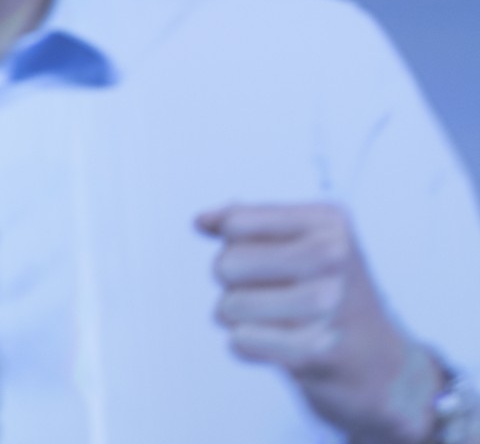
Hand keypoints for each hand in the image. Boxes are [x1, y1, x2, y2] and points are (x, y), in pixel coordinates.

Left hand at [197, 202, 440, 442]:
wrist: (383, 365)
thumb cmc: (332, 297)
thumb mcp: (304, 243)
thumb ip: (248, 223)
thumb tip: (202, 221)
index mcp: (328, 221)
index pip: (235, 223)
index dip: (233, 245)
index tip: (265, 260)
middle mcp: (333, 256)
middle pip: (225, 264)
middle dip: (233, 285)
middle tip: (269, 296)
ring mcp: (327, 302)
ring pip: (228, 305)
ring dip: (237, 319)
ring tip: (273, 321)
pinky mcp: (316, 348)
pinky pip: (241, 341)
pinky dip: (247, 345)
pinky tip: (279, 345)